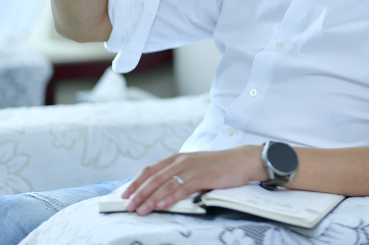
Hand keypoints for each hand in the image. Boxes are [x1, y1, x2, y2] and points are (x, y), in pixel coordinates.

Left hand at [122, 146, 266, 215]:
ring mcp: (192, 168)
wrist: (242, 160)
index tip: (125, 193)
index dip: (136, 182)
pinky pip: (182, 188)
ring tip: (140, 210)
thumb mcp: (195, 166)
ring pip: (165, 184)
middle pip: (154, 178)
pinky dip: (170, 198)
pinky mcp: (202, 177)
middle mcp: (182, 161)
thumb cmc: (220, 165)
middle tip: (128, 206)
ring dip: (150, 198)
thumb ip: (179, 174)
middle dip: (139, 193)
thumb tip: (162, 189)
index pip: (151, 169)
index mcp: (178, 158)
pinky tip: (161, 206)